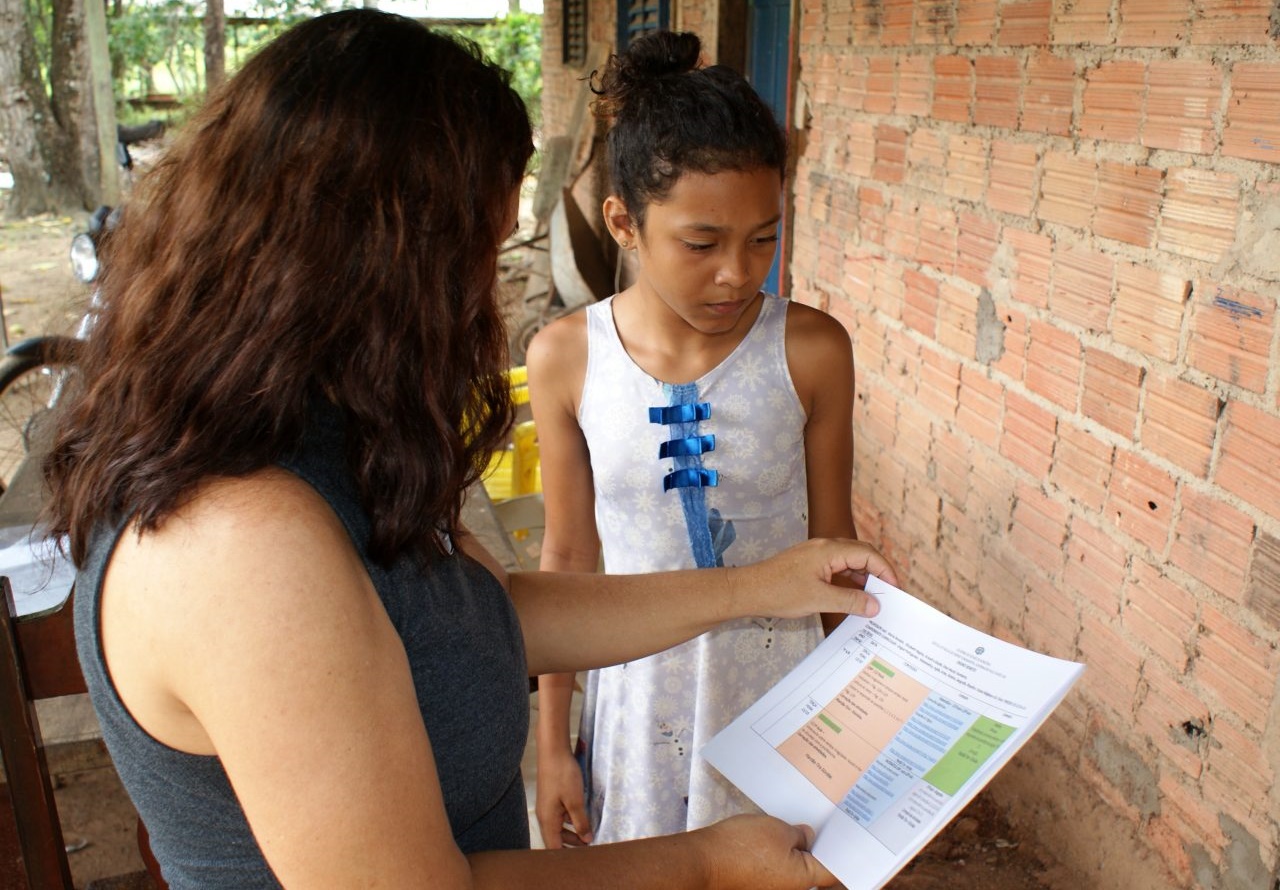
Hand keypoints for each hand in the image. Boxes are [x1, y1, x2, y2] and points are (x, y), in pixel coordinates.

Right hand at [535, 746, 592, 847]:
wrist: (553, 751)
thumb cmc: (562, 775)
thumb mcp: (575, 801)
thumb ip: (581, 822)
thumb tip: (586, 839)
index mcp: (548, 820)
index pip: (554, 848)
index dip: (566, 856)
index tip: (582, 859)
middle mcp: (545, 817)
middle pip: (556, 840)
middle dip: (572, 845)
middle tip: (590, 847)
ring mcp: (548, 807)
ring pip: (559, 828)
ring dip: (573, 833)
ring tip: (589, 834)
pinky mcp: (552, 800)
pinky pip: (560, 817)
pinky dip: (571, 821)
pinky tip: (583, 818)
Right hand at [697, 814, 838, 888]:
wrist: (705, 860)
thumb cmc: (742, 847)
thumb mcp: (778, 829)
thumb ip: (800, 834)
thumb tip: (808, 837)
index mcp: (803, 878)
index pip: (834, 869)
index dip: (843, 851)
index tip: (847, 835)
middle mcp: (792, 888)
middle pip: (814, 868)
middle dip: (817, 846)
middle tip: (820, 823)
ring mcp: (774, 887)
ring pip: (795, 866)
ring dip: (797, 848)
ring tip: (796, 825)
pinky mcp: (759, 881)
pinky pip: (778, 867)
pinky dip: (780, 852)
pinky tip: (775, 834)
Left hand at [727, 538, 896, 620]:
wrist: (747, 590)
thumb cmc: (780, 592)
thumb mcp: (819, 599)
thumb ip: (850, 601)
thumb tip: (875, 605)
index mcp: (830, 549)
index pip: (868, 554)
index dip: (886, 571)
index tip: (896, 590)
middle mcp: (825, 547)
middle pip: (861, 554)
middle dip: (878, 572)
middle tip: (890, 594)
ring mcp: (816, 555)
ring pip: (848, 561)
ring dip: (863, 577)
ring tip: (875, 598)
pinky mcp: (808, 565)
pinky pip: (836, 568)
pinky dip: (848, 580)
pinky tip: (853, 596)